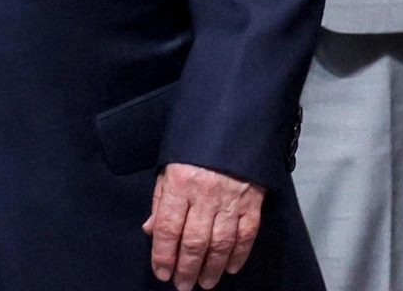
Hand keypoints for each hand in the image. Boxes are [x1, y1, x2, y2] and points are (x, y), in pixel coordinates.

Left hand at [143, 162, 263, 288]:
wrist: (232, 127)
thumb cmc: (193, 150)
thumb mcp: (168, 169)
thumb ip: (160, 201)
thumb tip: (151, 231)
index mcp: (178, 184)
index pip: (167, 227)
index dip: (163, 254)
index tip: (161, 273)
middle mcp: (203, 195)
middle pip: (194, 241)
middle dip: (187, 268)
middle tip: (182, 286)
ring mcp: (230, 200)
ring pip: (220, 243)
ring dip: (212, 267)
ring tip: (204, 283)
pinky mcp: (252, 203)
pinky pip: (246, 234)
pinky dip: (239, 254)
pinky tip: (230, 268)